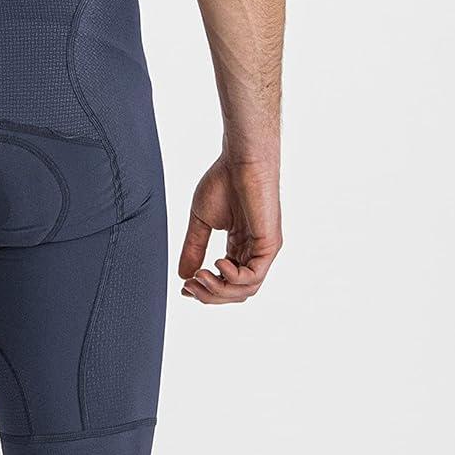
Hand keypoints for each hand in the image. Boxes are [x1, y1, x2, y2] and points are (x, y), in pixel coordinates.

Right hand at [178, 153, 281, 304]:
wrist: (240, 160)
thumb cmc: (223, 181)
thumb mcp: (202, 221)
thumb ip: (194, 248)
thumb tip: (184, 275)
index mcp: (239, 246)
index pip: (225, 280)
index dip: (205, 289)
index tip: (184, 287)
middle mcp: (253, 251)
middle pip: (235, 292)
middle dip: (210, 294)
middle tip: (190, 286)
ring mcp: (263, 250)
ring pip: (245, 289)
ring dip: (219, 289)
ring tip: (200, 276)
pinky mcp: (270, 244)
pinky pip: (254, 276)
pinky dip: (234, 278)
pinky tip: (219, 265)